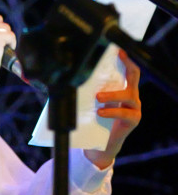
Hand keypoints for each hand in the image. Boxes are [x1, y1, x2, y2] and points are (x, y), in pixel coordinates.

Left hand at [84, 50, 141, 168]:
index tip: (118, 49)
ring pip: (129, 95)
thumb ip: (83, 90)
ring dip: (112, 95)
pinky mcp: (133, 120)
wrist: (99, 145)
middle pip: (134, 77)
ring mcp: (134, 108)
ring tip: (98, 98)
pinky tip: (100, 113)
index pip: (128, 71)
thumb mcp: (88, 102)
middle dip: (126, 67)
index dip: (126, 59)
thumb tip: (61, 78)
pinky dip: (112, 111)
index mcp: (121, 88)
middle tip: (110, 64)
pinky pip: (125, 113)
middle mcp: (131, 96)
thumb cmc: (92, 120)